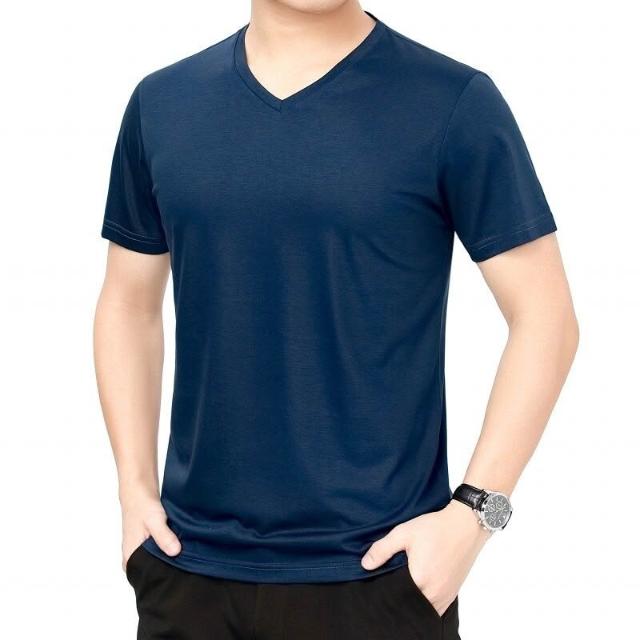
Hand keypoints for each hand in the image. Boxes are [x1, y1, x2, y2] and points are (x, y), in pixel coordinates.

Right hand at [120, 487, 180, 571]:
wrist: (139, 489)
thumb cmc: (142, 505)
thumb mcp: (155, 521)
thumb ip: (164, 537)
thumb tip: (176, 552)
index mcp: (130, 557)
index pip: (145, 577)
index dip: (160, 576)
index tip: (177, 575)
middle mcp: (134, 556)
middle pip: (153, 569)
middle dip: (167, 567)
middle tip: (185, 565)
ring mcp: (142, 549)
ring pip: (158, 559)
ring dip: (169, 556)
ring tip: (184, 556)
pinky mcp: (150, 542)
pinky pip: (162, 550)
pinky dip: (170, 548)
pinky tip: (181, 546)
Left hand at [361, 500, 490, 614]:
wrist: (466, 525)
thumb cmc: (436, 527)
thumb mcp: (404, 533)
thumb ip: (382, 549)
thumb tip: (365, 565)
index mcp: (420, 581)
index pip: (396, 598)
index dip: (387, 591)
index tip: (382, 581)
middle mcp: (434, 594)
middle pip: (410, 605)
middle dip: (399, 597)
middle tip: (394, 580)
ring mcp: (445, 597)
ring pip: (423, 608)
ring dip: (413, 600)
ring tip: (406, 582)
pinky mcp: (452, 594)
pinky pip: (435, 607)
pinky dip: (425, 600)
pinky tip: (419, 585)